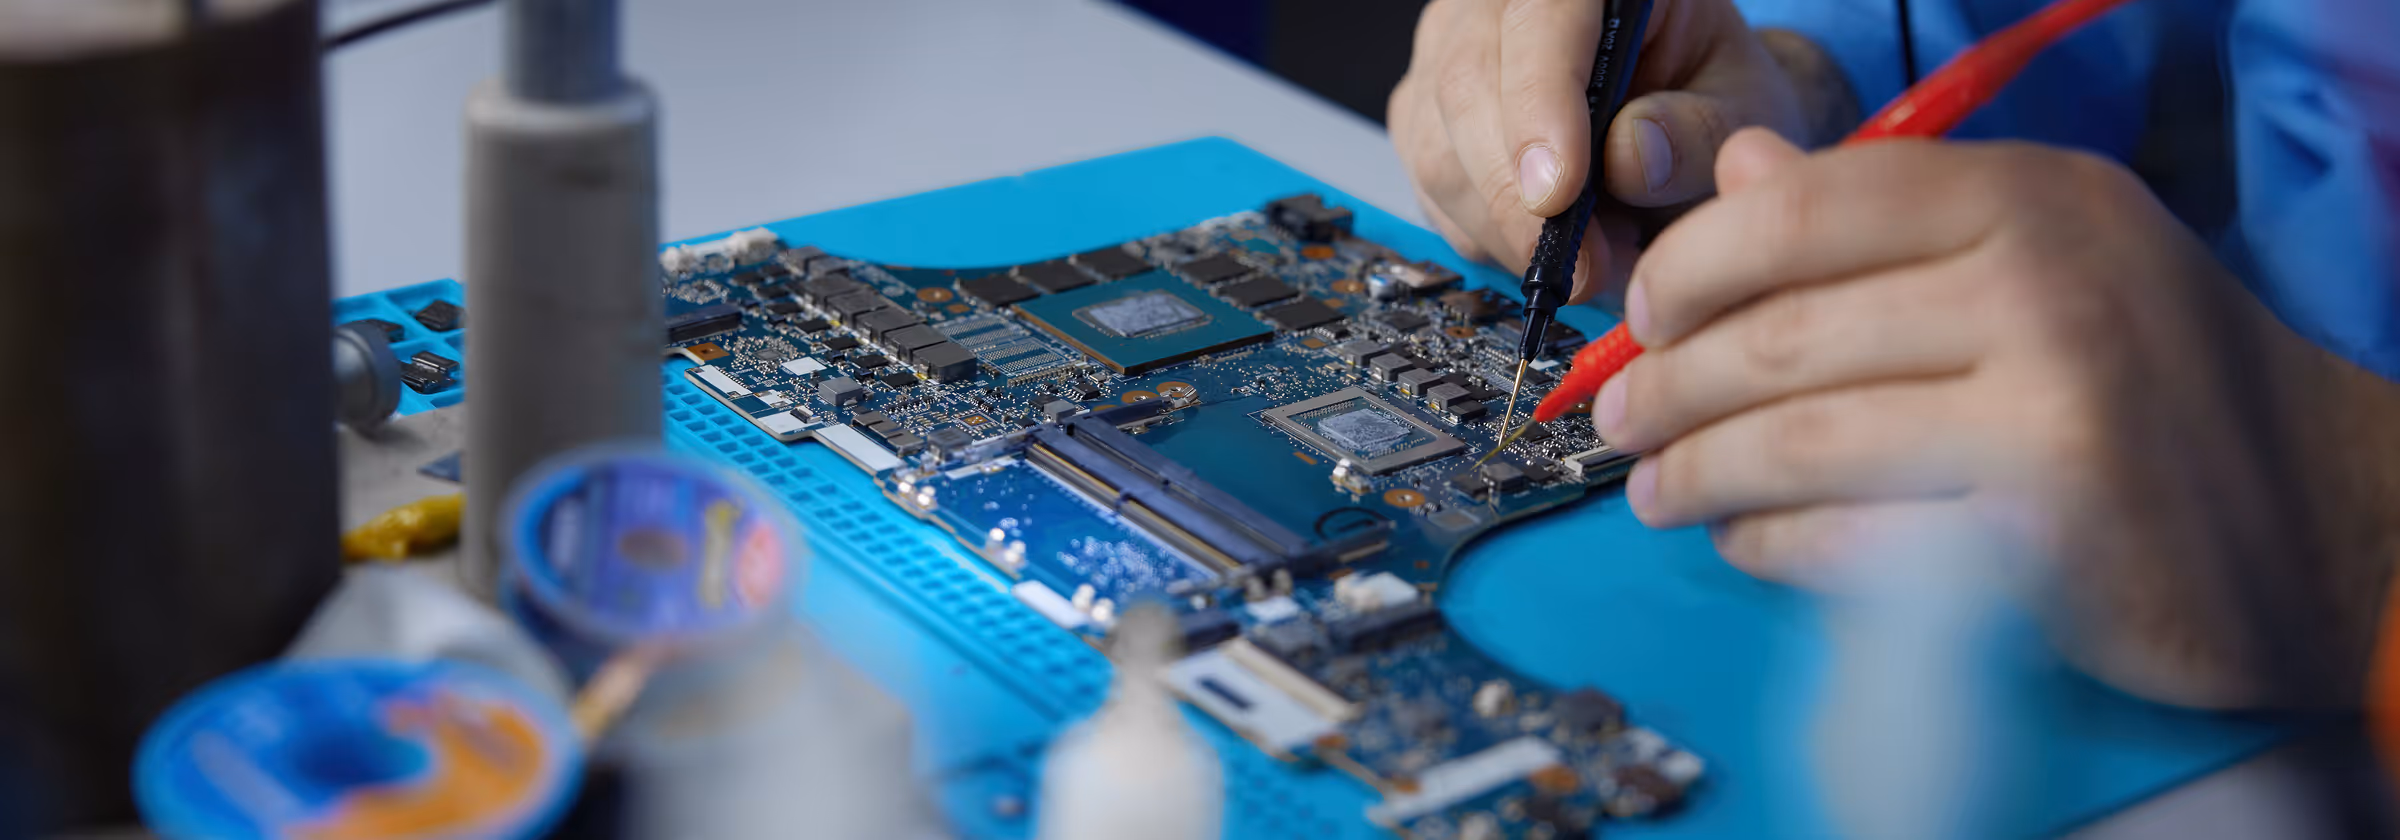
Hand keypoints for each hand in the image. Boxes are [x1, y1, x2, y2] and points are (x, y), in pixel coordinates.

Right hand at [1388, 0, 1835, 301]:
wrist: (1682, 107)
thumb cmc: (1709, 93)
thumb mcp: (1743, 107)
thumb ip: (1699, 132)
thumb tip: (1629, 158)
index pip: (1539, 22)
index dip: (1539, 105)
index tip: (1560, 195)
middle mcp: (1498, 3)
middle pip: (1467, 88)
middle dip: (1517, 198)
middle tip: (1588, 266)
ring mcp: (1448, 54)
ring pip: (1438, 150)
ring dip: (1507, 228)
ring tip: (1595, 258)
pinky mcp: (1423, 116)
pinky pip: (1431, 191)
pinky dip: (1489, 237)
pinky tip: (1550, 245)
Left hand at [1601, 129, 2399, 708]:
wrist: (2325, 520)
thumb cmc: (2156, 384)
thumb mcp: (2045, 256)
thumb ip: (1887, 216)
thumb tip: (1733, 170)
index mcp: (2031, 198)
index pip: (1806, 206)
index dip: (1694, 264)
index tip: (1641, 317)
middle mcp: (2044, 287)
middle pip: (1781, 336)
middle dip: (1666, 388)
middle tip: (1613, 421)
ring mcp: (2050, 414)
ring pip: (1796, 442)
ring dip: (1695, 474)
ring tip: (1652, 490)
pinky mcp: (2042, 539)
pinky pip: (1845, 540)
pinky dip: (1769, 544)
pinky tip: (1743, 540)